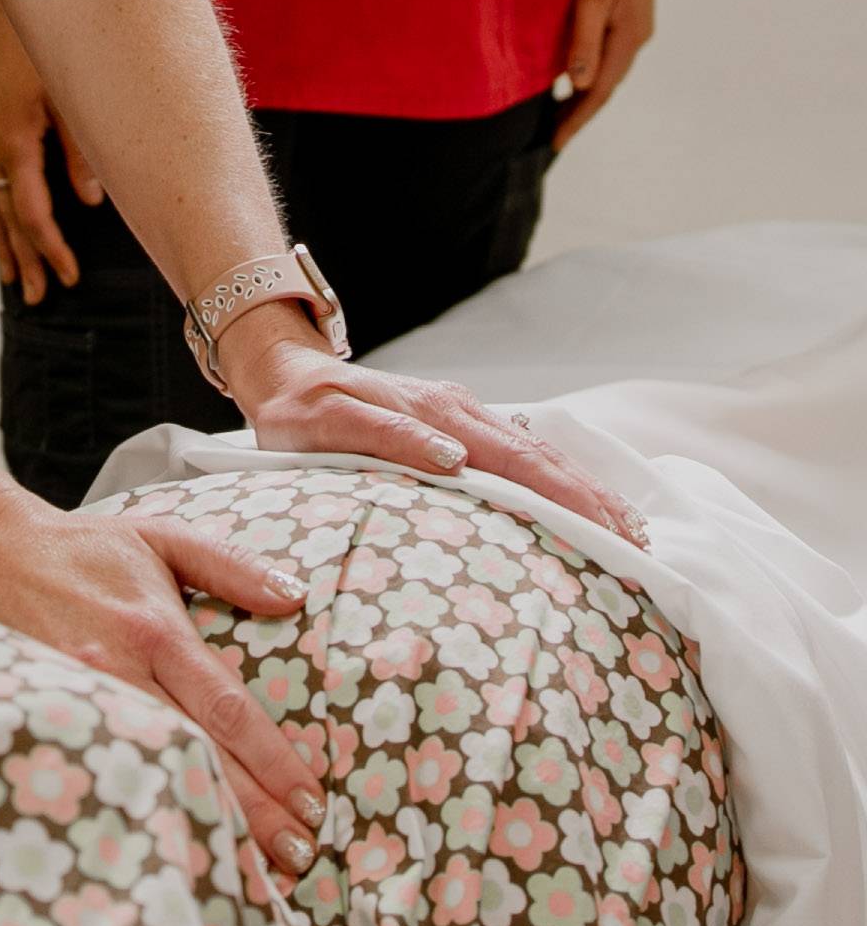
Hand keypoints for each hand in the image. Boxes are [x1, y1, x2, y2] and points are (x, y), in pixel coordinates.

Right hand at [0, 0, 96, 306]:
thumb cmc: (33, 42)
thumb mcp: (66, 94)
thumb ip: (80, 151)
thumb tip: (91, 200)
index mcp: (14, 141)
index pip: (32, 212)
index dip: (52, 248)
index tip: (70, 276)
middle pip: (8, 218)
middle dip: (28, 259)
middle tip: (42, 297)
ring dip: (7, 244)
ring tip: (17, 282)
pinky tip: (0, 230)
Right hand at [0, 496, 324, 876]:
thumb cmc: (83, 549)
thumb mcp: (160, 539)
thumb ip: (230, 566)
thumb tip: (295, 596)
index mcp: (154, 629)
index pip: (227, 709)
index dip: (274, 763)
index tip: (313, 804)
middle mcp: (118, 669)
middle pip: (197, 755)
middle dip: (254, 812)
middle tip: (301, 855)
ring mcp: (80, 697)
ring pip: (153, 773)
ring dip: (206, 820)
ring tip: (254, 867)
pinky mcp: (50, 714)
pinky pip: (106, 770)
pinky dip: (144, 807)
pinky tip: (173, 839)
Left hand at [222, 310, 648, 546]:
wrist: (283, 376)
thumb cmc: (299, 411)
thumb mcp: (326, 424)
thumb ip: (385, 438)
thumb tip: (452, 458)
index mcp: (439, 416)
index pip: (521, 463)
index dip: (570, 498)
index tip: (613, 533)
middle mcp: (461, 413)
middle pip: (544, 460)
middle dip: (597, 502)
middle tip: (642, 549)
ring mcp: (464, 417)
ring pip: (539, 455)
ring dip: (587, 492)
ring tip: (631, 533)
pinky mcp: (458, 424)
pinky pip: (520, 453)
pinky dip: (559, 479)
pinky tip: (582, 505)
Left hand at [555, 0, 655, 151]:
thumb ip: (584, 38)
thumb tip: (579, 84)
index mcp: (629, 36)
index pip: (600, 90)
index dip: (578, 118)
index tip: (556, 143)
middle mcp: (636, 33)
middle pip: (605, 83)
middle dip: (580, 110)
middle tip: (552, 134)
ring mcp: (633, 20)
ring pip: (606, 66)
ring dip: (584, 89)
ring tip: (557, 109)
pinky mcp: (625, 6)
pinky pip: (604, 46)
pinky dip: (587, 64)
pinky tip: (568, 67)